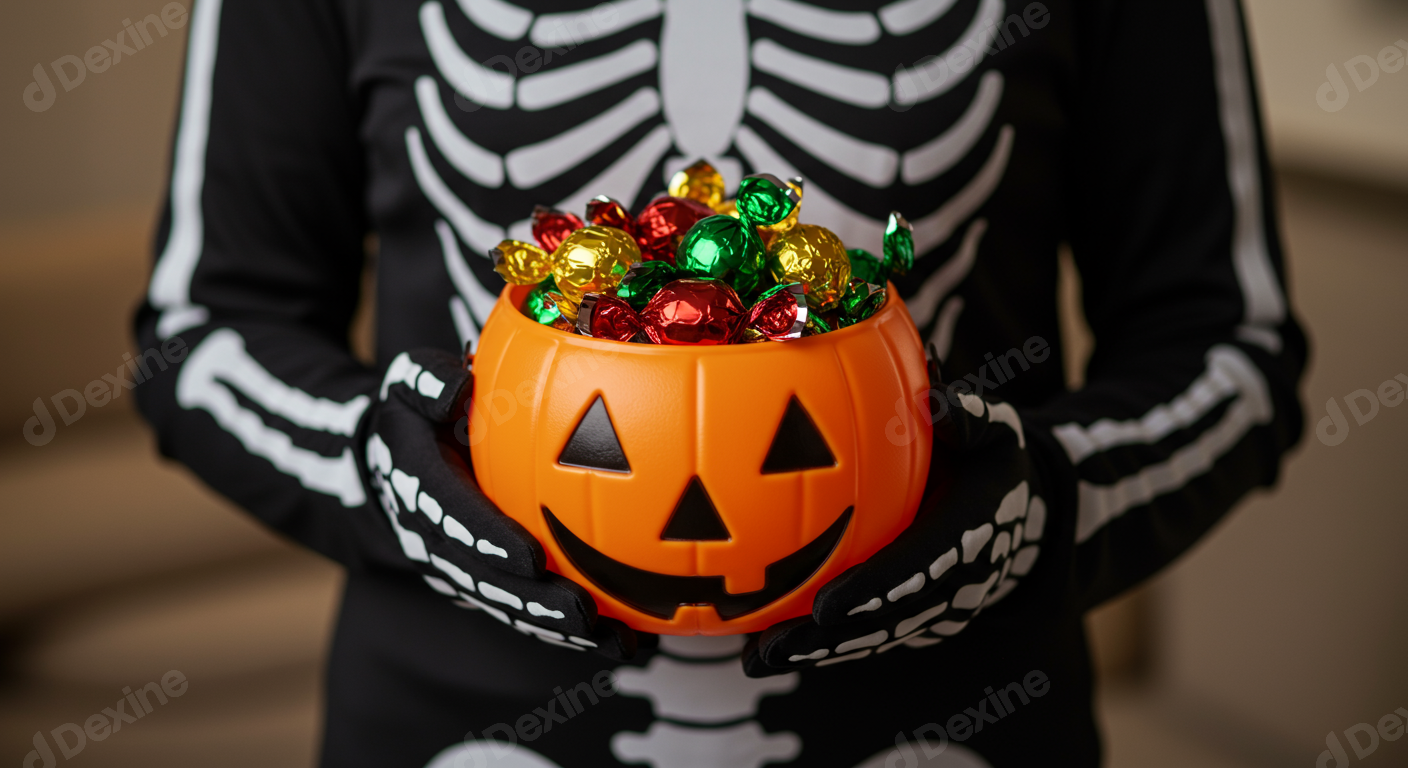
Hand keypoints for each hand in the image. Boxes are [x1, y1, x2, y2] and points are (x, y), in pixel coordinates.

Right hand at [364, 349, 637, 658]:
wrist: (385, 463)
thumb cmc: (414, 415)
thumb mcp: (408, 384)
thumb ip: (428, 382)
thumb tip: (456, 386)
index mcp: (420, 489)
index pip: (453, 520)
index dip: (488, 541)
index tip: (530, 558)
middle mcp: (438, 539)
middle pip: (486, 581)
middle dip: (533, 603)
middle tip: (583, 614)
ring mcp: (462, 565)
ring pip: (510, 605)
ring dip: (560, 629)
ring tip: (617, 644)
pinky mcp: (488, 578)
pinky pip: (528, 607)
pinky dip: (574, 630)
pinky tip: (630, 642)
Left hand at [742, 382, 1045, 675]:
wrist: (1021, 511)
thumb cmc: (989, 458)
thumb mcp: (993, 429)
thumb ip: (967, 415)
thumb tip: (934, 397)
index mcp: (969, 534)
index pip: (917, 569)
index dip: (874, 590)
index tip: (827, 605)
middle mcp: (954, 582)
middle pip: (887, 619)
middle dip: (832, 639)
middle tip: (775, 647)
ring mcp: (935, 606)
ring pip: (873, 635)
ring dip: (817, 652)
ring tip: (758, 660)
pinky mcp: (915, 616)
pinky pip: (866, 633)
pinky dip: (821, 644)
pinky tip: (767, 648)